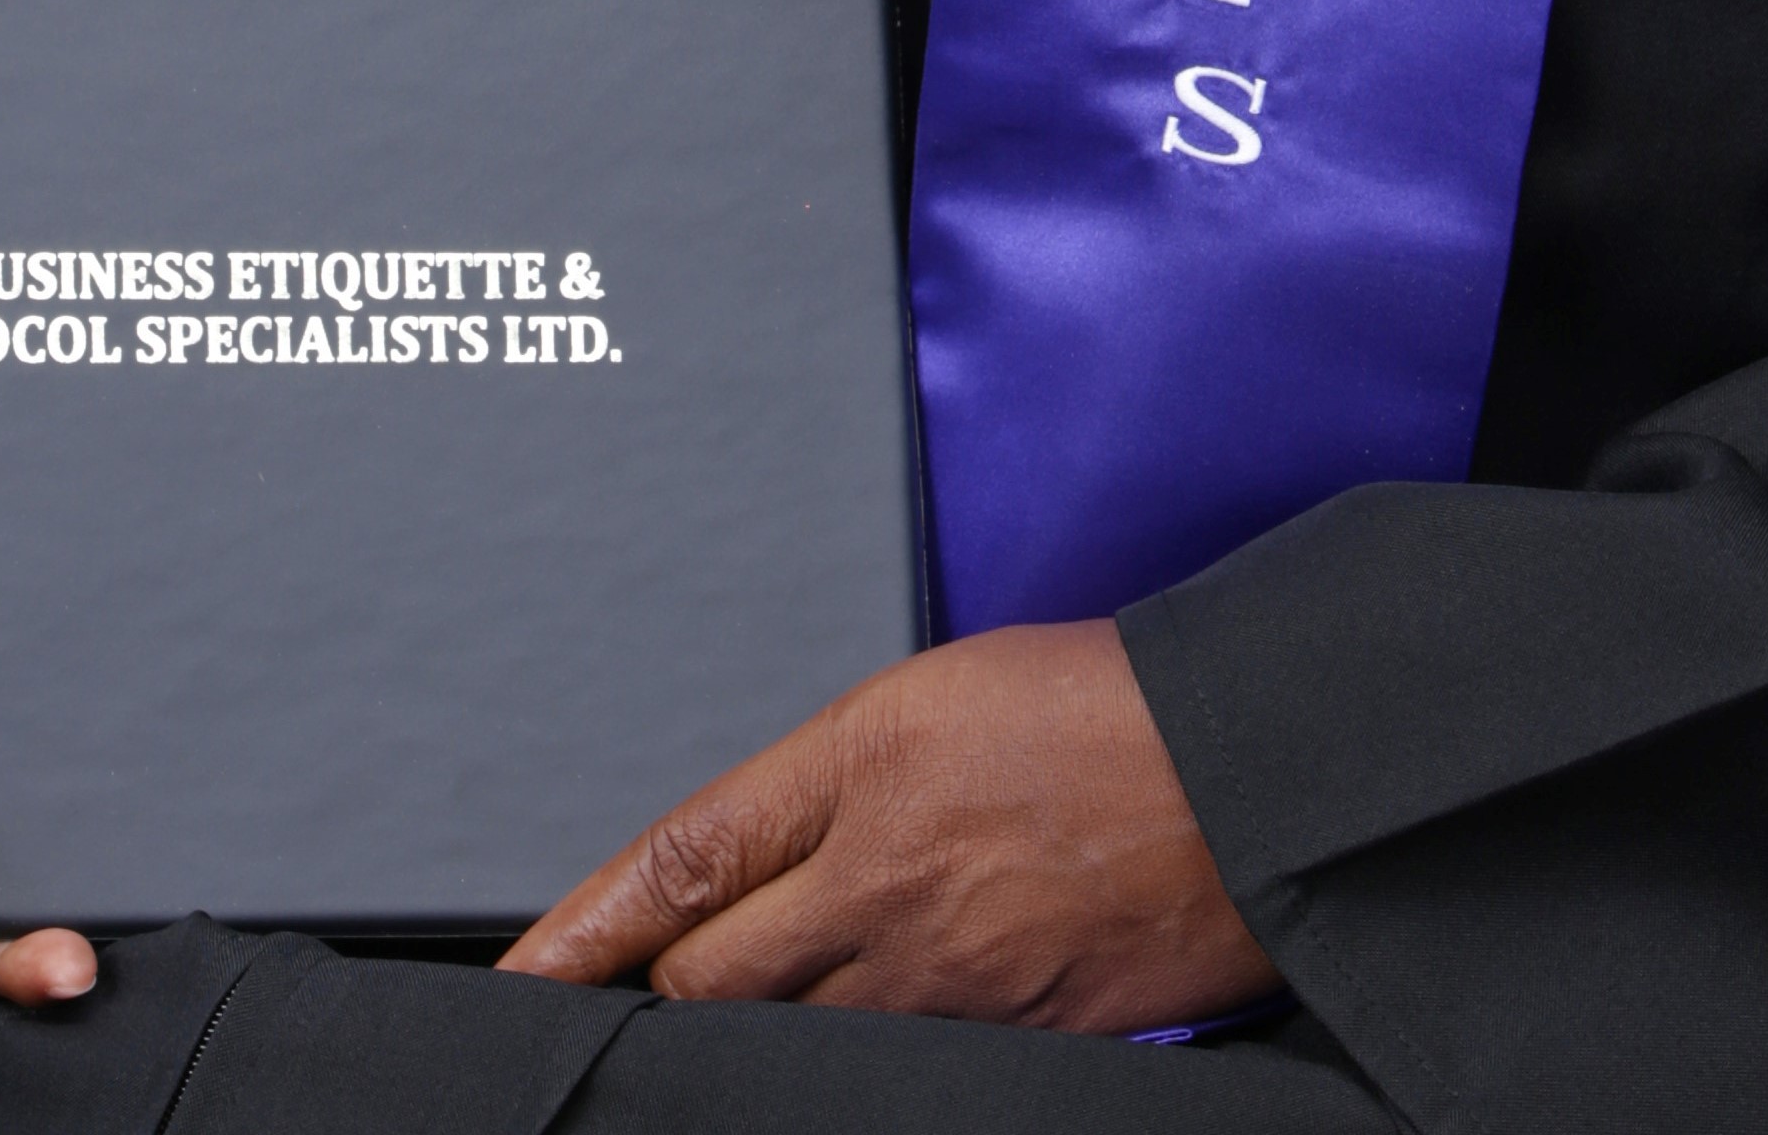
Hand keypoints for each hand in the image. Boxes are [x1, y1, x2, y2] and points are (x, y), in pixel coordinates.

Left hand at [497, 620, 1278, 1033]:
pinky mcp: (1010, 1042)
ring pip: (792, 1041)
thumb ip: (843, 785)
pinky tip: (886, 1028)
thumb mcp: (942, 696)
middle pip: (709, 981)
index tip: (519, 978)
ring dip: (771, 1026)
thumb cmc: (1103, 706)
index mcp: (861, 761)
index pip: (680, 858)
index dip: (580, 930)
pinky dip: (865, 1056)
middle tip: (670, 984)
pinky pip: (894, 1069)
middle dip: (675, 989)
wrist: (1248, 770)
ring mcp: (945, 975)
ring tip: (794, 991)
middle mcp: (884, 879)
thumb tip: (774, 864)